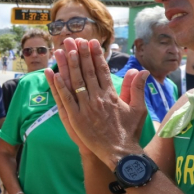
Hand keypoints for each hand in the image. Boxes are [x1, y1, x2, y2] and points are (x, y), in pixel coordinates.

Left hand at [50, 38, 149, 168]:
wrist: (120, 153)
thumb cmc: (129, 132)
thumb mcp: (138, 108)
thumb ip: (136, 88)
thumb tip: (141, 70)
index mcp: (111, 95)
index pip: (101, 70)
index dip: (95, 55)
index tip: (91, 42)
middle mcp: (97, 99)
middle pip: (86, 72)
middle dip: (80, 54)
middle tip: (74, 39)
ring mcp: (85, 109)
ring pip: (74, 82)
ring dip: (67, 65)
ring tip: (62, 50)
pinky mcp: (75, 119)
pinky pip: (65, 99)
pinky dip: (59, 86)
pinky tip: (53, 73)